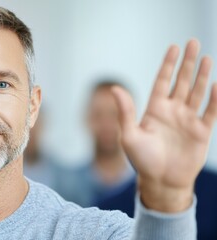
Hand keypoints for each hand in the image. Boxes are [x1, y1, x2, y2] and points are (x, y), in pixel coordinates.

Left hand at [112, 39, 216, 212]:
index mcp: (154, 109)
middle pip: (182, 81)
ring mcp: (187, 120)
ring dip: (202, 75)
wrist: (161, 182)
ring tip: (207, 57)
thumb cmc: (142, 160)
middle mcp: (172, 111)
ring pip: (197, 92)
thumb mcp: (129, 135)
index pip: (162, 81)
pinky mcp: (201, 132)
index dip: (168, 65)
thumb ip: (125, 112)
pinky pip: (211, 111)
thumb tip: (113, 88)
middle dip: (188, 63)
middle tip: (193, 42)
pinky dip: (215, 99)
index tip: (173, 47)